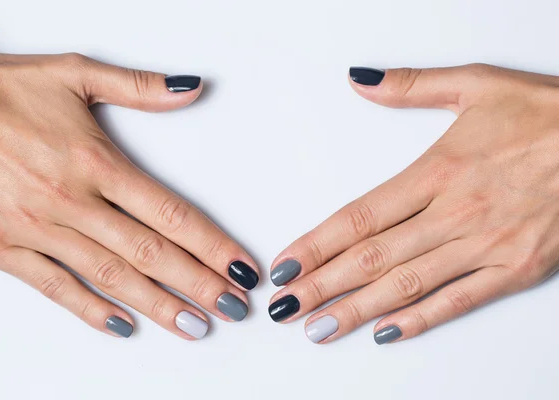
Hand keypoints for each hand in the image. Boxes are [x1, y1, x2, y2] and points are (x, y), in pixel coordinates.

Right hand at [0, 43, 258, 339]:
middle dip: (199, 284)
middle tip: (234, 307)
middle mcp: (71, 201)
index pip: (171, 213)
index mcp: (96, 162)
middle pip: (150, 253)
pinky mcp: (3, 248)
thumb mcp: (77, 74)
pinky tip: (122, 325)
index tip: (240, 267)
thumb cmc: (5, 91)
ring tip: (196, 326)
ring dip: (158, 305)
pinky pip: (55, 287)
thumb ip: (140, 87)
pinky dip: (90, 309)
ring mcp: (36, 229)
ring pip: (110, 276)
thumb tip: (192, 88)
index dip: (212, 244)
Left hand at [268, 64, 558, 343]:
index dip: (317, 245)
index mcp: (438, 171)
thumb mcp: (477, 85)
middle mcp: (456, 213)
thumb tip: (361, 81)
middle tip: (284, 308)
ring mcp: (486, 245)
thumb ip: (411, 87)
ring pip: (408, 285)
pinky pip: (460, 301)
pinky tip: (387, 332)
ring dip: (358, 310)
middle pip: (372, 257)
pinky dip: (421, 320)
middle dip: (322, 286)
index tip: (286, 265)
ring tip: (319, 328)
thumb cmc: (548, 114)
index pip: (359, 216)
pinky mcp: (517, 269)